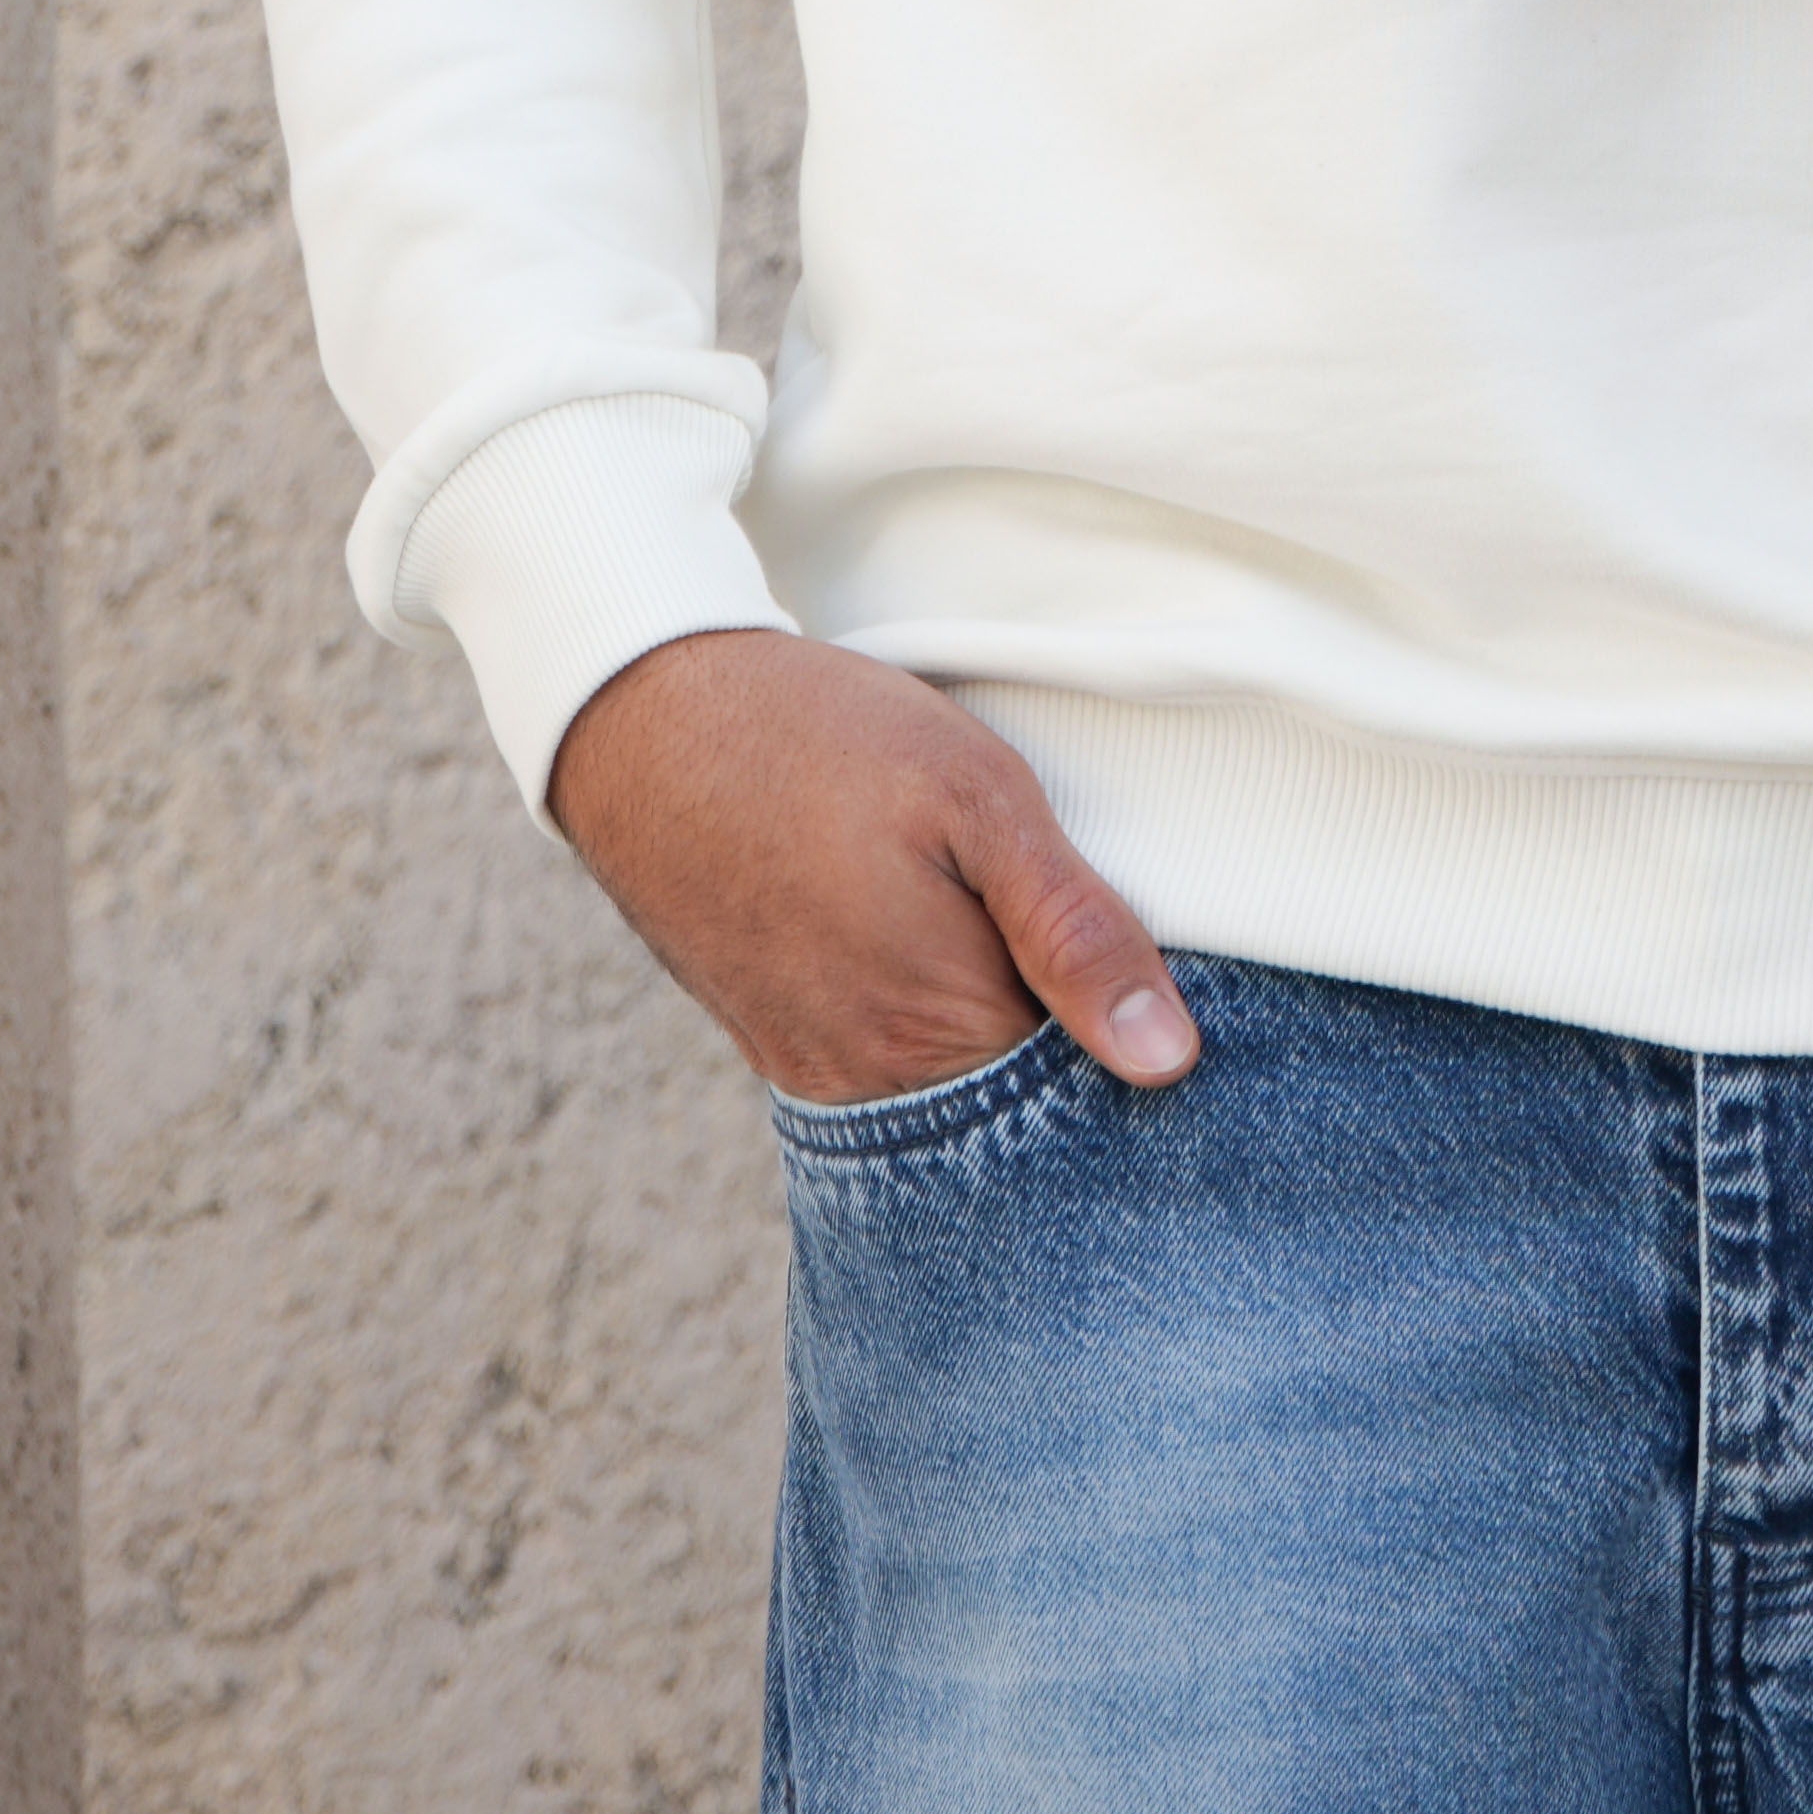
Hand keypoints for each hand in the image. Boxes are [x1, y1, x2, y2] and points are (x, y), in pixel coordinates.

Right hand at [547, 629, 1197, 1105]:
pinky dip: (922, 1012)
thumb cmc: (818, 739)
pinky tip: (919, 925)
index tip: (1122, 933)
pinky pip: (885, 1063)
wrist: (645, 720)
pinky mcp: (777, 1046)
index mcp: (942, 1029)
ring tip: (972, 903)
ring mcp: (816, 1071)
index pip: (1089, 1078)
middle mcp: (874, 1083)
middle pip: (1019, 1093)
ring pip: (952, 1078)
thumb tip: (1166, 1060)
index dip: (1126, 1008)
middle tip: (1037, 899)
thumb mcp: (978, 799)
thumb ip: (1077, 931)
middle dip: (1057, 1022)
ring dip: (988, 1016)